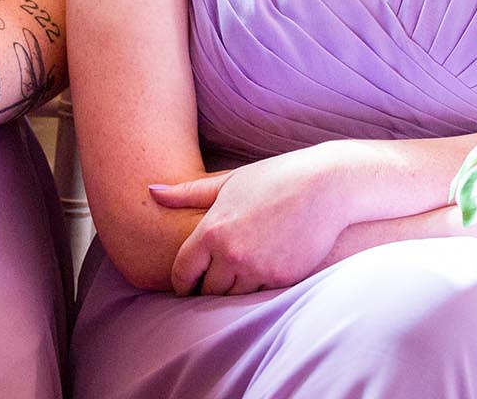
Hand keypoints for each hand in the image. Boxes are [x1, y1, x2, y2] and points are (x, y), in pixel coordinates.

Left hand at [155, 147, 353, 295]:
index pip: (183, 272)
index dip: (181, 282)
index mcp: (212, 230)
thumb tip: (151, 190)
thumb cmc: (274, 179)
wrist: (325, 185)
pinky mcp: (282, 279)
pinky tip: (262, 270)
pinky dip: (257, 287)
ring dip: (232, 289)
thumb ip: (188, 193)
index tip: (186, 284)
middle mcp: (232, 254)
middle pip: (207, 291)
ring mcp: (258, 269)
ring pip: (233, 297)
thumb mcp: (229, 181)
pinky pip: (260, 295)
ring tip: (237, 275)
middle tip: (211, 282)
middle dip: (207, 288)